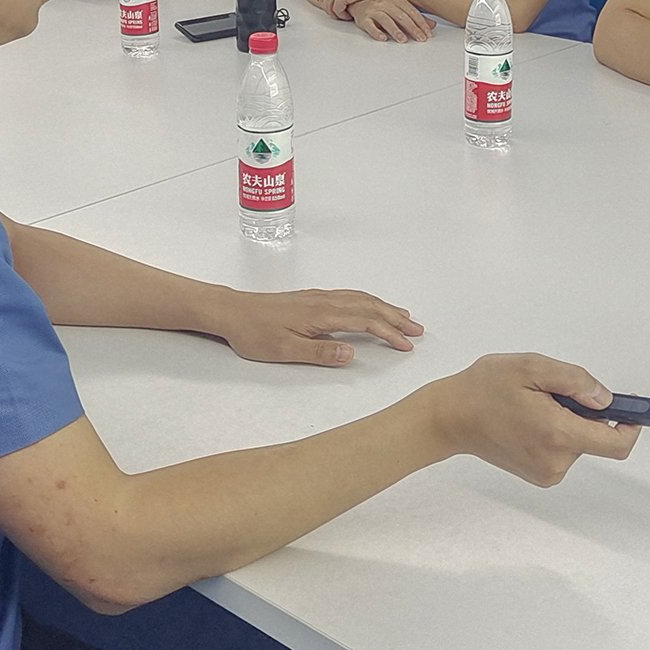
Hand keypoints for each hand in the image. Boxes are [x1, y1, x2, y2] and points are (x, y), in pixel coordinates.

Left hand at [210, 287, 423, 366]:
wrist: (232, 311)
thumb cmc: (255, 334)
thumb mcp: (285, 351)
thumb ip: (320, 352)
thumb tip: (352, 354)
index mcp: (322, 315)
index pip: (365, 322)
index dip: (389, 333)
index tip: (407, 344)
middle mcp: (324, 301)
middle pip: (368, 306)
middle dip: (395, 318)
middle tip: (418, 330)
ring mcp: (318, 297)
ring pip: (360, 298)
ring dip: (384, 307)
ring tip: (403, 317)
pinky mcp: (311, 298)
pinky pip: (349, 296)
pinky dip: (367, 301)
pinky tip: (368, 306)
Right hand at [347, 0, 433, 42]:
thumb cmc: (381, 5)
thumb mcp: (399, 8)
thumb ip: (415, 17)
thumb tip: (432, 25)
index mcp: (397, 0)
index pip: (412, 12)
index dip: (421, 24)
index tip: (428, 34)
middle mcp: (385, 4)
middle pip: (401, 16)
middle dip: (412, 28)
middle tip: (420, 39)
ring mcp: (373, 10)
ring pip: (386, 20)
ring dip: (395, 30)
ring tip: (403, 40)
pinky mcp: (363, 18)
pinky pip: (369, 25)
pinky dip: (376, 32)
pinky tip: (382, 38)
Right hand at [426, 354, 640, 485]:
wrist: (450, 417)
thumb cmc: (484, 388)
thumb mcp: (531, 368)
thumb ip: (574, 381)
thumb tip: (606, 399)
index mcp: (558, 435)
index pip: (617, 443)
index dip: (633, 424)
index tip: (639, 410)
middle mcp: (556, 461)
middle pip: (596, 438)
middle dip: (585, 412)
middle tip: (553, 392)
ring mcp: (547, 472)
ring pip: (578, 442)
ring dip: (567, 420)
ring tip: (533, 404)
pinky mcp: (539, 474)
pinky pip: (564, 450)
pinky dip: (556, 432)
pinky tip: (528, 418)